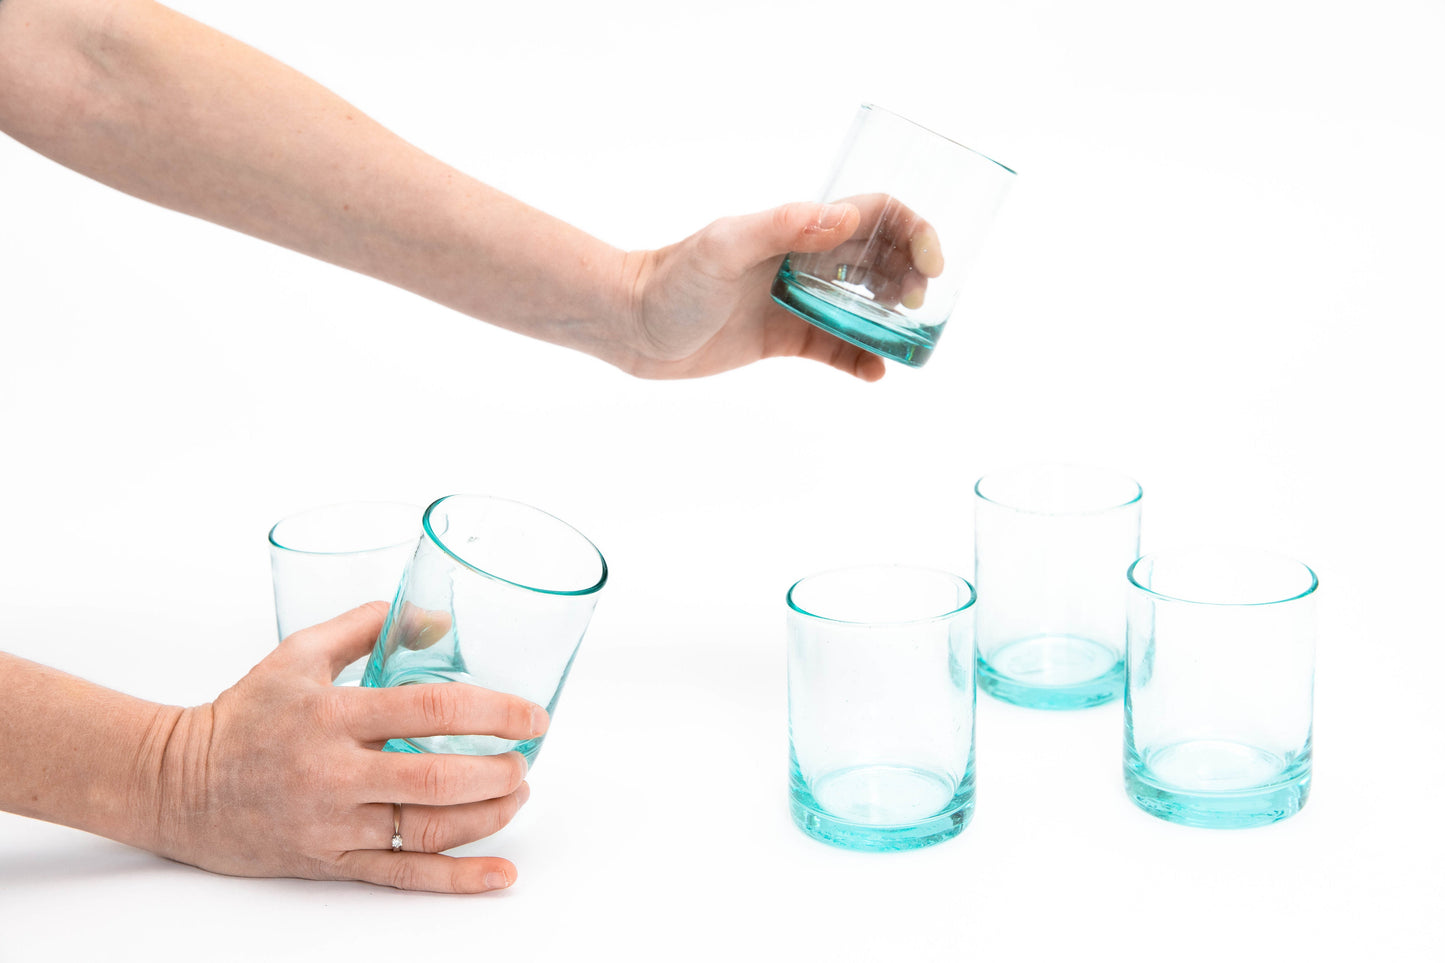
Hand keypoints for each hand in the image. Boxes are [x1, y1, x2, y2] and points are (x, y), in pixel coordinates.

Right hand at [152, 603, 545, 892]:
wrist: (178, 787)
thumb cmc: (244, 715)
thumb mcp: (300, 653)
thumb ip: (368, 627)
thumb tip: (437, 619)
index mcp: (334, 714)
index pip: (431, 708)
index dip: (494, 710)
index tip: (531, 714)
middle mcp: (336, 772)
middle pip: (438, 776)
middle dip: (498, 769)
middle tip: (526, 756)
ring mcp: (334, 824)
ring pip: (428, 828)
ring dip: (489, 814)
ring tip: (518, 793)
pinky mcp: (331, 862)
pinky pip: (403, 875)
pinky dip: (458, 878)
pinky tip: (500, 873)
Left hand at [620, 197, 942, 380]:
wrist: (631, 325)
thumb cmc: (671, 279)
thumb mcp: (726, 247)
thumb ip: (784, 228)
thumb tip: (845, 218)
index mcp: (797, 228)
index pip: (872, 214)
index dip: (912, 230)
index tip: (930, 263)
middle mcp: (803, 259)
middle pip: (878, 257)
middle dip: (910, 276)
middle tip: (917, 305)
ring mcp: (795, 298)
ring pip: (863, 304)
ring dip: (892, 318)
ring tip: (906, 340)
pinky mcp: (783, 337)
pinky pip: (834, 347)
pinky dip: (860, 359)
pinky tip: (876, 374)